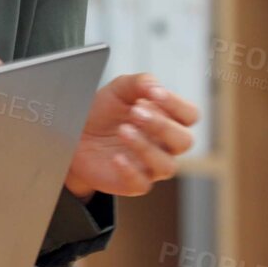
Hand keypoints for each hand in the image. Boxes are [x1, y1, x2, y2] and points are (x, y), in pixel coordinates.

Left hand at [64, 73, 198, 198]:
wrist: (77, 134)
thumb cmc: (104, 111)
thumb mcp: (119, 89)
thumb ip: (140, 83)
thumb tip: (156, 87)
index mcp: (168, 119)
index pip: (190, 115)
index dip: (177, 105)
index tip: (154, 94)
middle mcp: (165, 144)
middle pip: (184, 141)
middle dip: (161, 126)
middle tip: (136, 112)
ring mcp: (151, 166)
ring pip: (166, 165)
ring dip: (145, 147)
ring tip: (123, 130)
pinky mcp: (134, 183)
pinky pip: (142, 183)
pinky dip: (130, 170)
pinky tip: (116, 157)